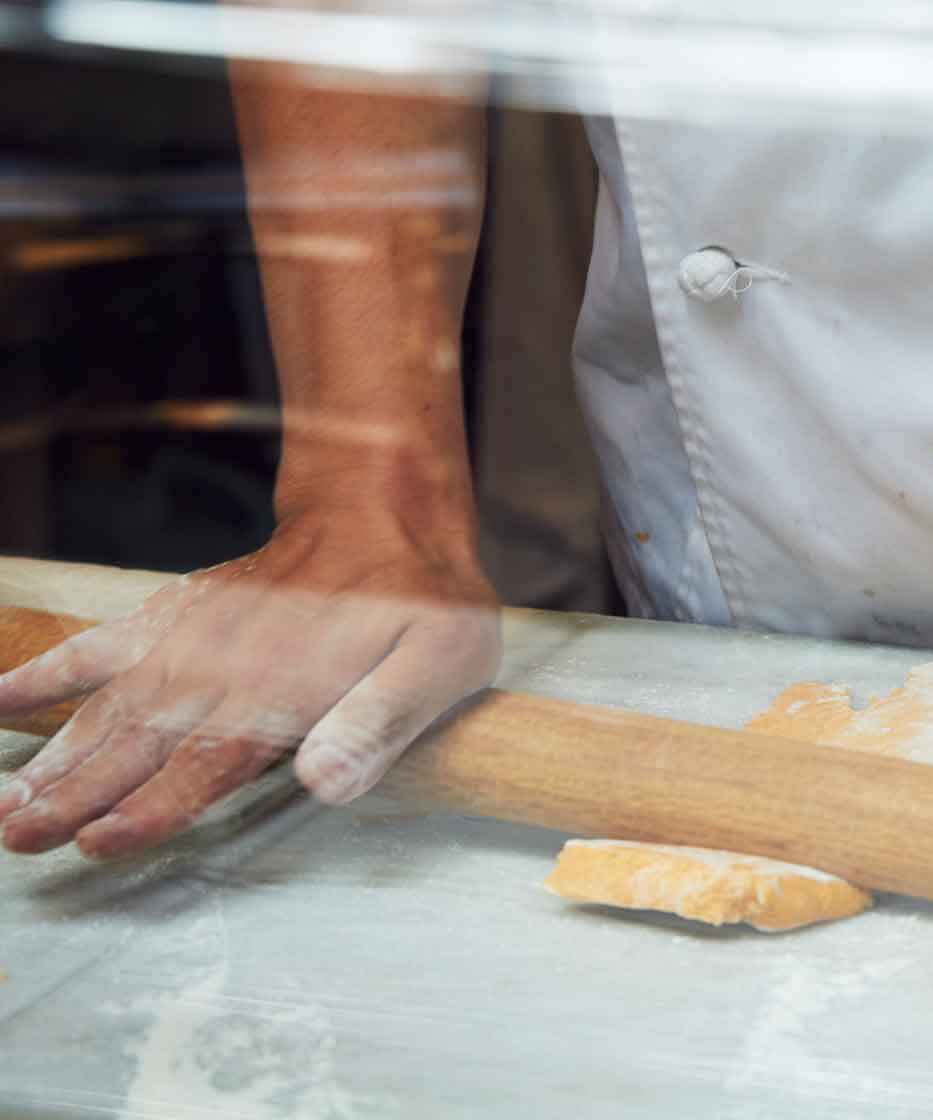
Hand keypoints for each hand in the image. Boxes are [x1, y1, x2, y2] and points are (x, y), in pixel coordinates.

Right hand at [0, 506, 499, 857]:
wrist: (388, 514)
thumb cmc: (424, 600)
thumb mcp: (439, 661)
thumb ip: (382, 720)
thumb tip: (327, 780)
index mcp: (285, 692)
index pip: (207, 763)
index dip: (153, 806)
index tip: (96, 842)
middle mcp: (226, 668)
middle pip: (141, 742)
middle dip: (77, 794)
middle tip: (18, 837)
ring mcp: (195, 637)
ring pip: (111, 703)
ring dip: (56, 753)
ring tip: (3, 805)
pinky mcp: (180, 611)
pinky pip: (104, 641)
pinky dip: (50, 668)